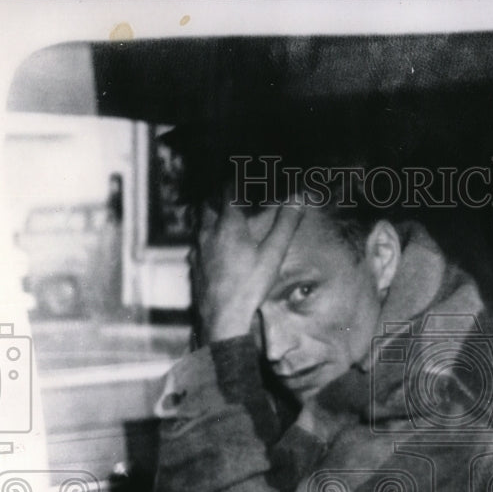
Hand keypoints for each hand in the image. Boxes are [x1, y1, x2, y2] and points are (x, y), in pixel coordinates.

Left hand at [191, 192, 303, 344]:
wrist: (223, 316)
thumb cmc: (249, 284)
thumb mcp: (273, 253)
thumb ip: (286, 223)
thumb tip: (298, 198)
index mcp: (228, 225)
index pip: (228, 192)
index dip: (234, 181)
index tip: (240, 175)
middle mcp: (208, 232)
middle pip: (207, 205)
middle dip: (217, 197)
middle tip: (228, 195)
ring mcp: (198, 249)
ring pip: (199, 224)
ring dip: (208, 216)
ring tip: (219, 216)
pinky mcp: (194, 265)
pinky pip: (196, 244)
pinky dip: (204, 238)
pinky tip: (211, 247)